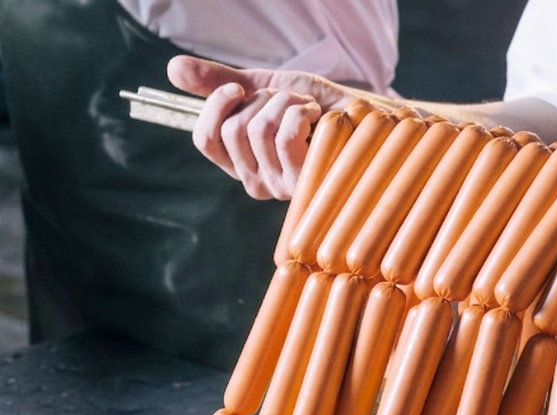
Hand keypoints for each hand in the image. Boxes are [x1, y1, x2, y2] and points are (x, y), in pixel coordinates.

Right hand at [167, 55, 355, 199]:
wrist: (369, 117)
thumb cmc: (323, 106)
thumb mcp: (267, 88)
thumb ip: (222, 83)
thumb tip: (172, 69)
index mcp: (244, 165)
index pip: (205, 140)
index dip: (216, 106)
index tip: (238, 88)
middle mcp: (260, 184)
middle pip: (231, 130)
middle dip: (261, 99)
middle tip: (291, 101)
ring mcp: (283, 188)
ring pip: (256, 129)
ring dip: (284, 102)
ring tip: (308, 108)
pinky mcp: (307, 183)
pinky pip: (282, 137)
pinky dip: (298, 112)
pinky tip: (318, 118)